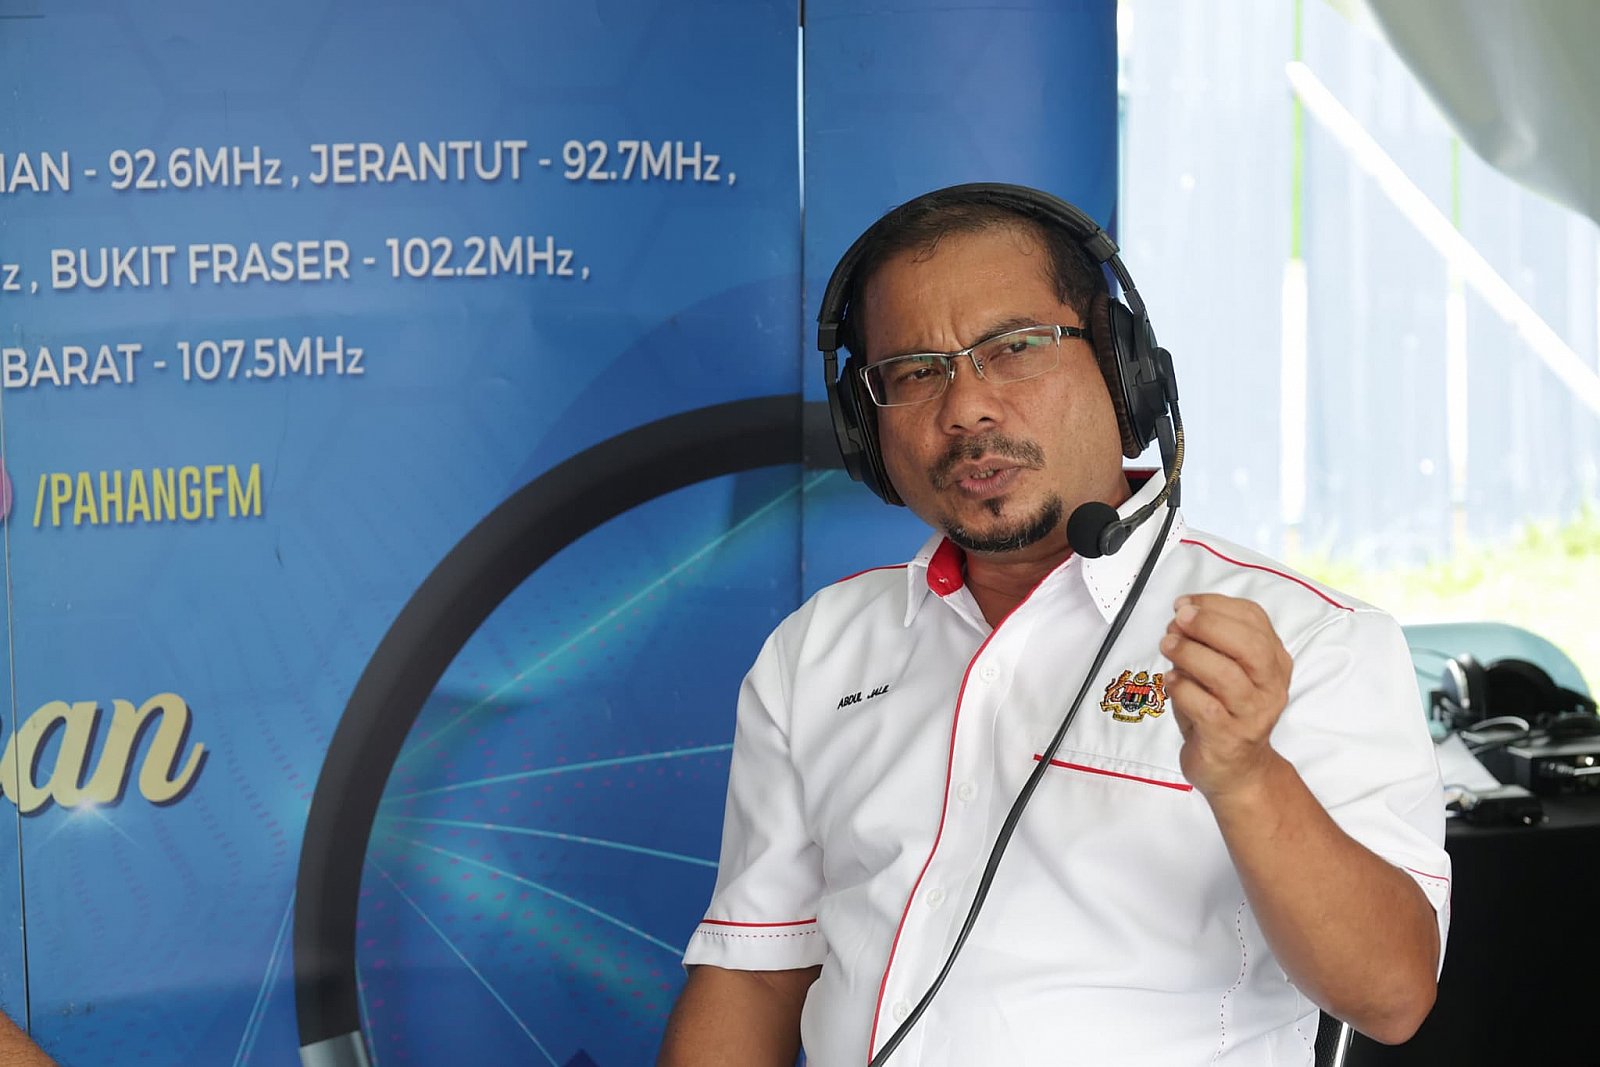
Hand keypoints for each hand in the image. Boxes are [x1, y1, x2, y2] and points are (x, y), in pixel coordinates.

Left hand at [1159, 594, 1293, 798]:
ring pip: (1226, 675)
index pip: (1254, 619)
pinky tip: (1171, 681)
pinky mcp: (1229, 737)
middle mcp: (1270, 687)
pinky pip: (1205, 707)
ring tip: (1168, 645)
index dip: (1216, 605)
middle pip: (1249, 645)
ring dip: (1191, 654)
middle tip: (1177, 619)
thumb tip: (1179, 617)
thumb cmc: (1223, 711)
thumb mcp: (1223, 670)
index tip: (1184, 603)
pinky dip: (1183, 688)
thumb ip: (1209, 643)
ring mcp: (1252, 714)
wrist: (1236, 770)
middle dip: (1209, 625)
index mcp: (1274, 661)